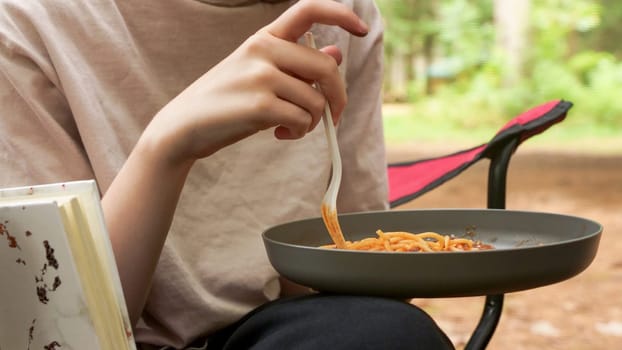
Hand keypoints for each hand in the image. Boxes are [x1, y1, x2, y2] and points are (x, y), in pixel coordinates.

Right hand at [141, 0, 368, 165]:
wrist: (184, 127)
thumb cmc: (226, 100)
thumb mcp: (260, 73)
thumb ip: (297, 63)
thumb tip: (337, 53)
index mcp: (264, 37)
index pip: (308, 9)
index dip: (340, 14)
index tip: (361, 29)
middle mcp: (263, 49)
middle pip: (327, 67)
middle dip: (338, 97)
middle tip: (333, 116)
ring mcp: (261, 76)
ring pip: (316, 100)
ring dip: (312, 122)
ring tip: (292, 128)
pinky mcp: (259, 105)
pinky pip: (302, 120)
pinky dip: (298, 133)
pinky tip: (280, 134)